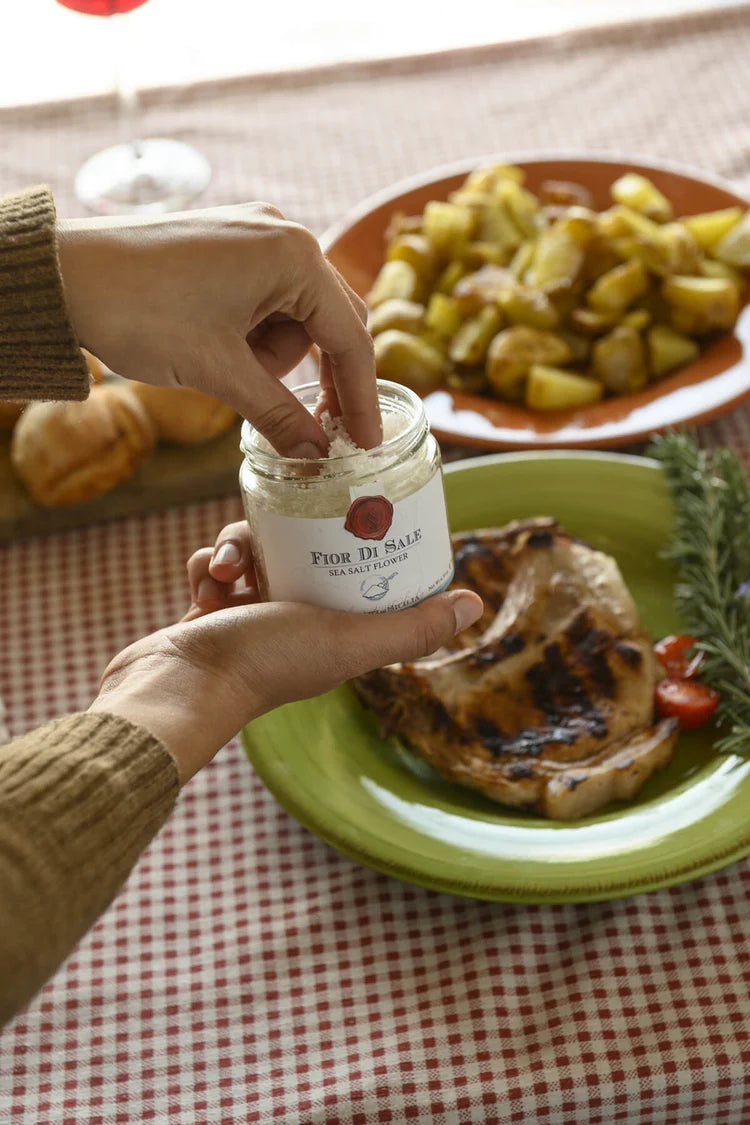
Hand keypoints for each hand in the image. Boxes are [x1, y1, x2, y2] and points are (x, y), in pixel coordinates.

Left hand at [57, 203, 379, 453]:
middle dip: (320, 379)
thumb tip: (318, 454)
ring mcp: (255, 237)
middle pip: (331, 323)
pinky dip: (253, 338)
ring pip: (295, 318)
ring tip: (225, 371)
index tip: (367, 444)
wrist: (61, 276)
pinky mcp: (229, 246)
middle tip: (316, 431)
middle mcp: (283, 236)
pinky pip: (266, 302)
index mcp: (293, 256)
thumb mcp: (218, 372)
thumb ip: (278, 414)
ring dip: (274, 359)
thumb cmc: (139, 311)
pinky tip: (220, 350)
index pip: (350, 337)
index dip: (361, 398)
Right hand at [89, 522, 481, 782]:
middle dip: (282, 536)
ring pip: (255, 550)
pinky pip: (216, 564)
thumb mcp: (348, 641)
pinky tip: (204, 586)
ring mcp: (251, 617)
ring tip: (226, 570)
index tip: (350, 511)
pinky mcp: (210, 610)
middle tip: (271, 532)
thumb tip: (473, 603)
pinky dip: (208, 567)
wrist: (175, 686)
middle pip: (302, 550)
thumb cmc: (264, 663)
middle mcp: (295, 623)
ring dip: (237, 551)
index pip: (357, 574)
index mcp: (335, 631)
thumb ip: (410, 629)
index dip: (358, 540)